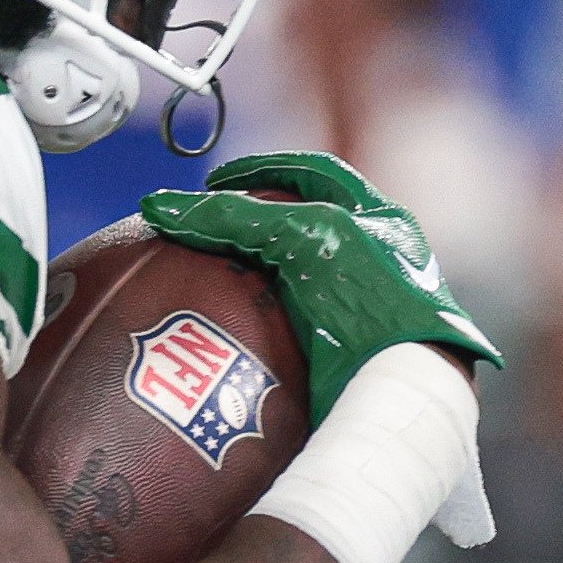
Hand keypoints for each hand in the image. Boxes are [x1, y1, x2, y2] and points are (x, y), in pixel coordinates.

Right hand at [139, 150, 499, 420]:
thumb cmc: (373, 303)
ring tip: (207, 285)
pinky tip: (223, 339)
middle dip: (253, 228)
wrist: (404, 392)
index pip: (315, 176)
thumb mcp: (304, 239)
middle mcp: (376, 263)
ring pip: (293, 286)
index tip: (217, 182)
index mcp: (381, 223)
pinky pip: (287, 336)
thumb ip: (235, 218)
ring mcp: (361, 313)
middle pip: (302, 230)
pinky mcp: (342, 359)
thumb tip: (158, 208)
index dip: (262, 170)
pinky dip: (252, 332)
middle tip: (207, 233)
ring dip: (250, 283)